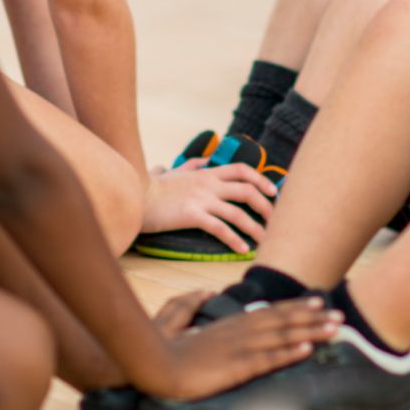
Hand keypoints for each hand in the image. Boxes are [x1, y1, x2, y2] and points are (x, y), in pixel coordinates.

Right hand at [138, 294, 341, 400]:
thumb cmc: (158, 344)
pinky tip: (309, 349)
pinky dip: (290, 353)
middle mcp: (238, 332)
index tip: (317, 301)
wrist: (150, 366)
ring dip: (312, 331)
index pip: (268, 312)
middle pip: (282, 321)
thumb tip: (205, 291)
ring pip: (282, 337)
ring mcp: (238, 349)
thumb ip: (190, 302)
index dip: (294, 307)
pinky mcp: (235, 368)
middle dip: (313, 317)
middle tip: (340, 313)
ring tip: (336, 328)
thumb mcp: (173, 317)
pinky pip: (267, 359)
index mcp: (228, 324)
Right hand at [142, 157, 275, 252]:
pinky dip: (234, 239)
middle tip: (275, 220)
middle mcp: (208, 184)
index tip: (273, 191)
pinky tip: (243, 249)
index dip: (261, 179)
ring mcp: (201, 199)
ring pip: (237, 213)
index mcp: (207, 173)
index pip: (242, 170)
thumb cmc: (155, 187)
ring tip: (265, 241)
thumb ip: (194, 165)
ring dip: (255, 228)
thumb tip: (205, 159)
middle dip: (266, 206)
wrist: (135, 196)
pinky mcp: (192, 215)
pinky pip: (219, 228)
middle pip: (247, 191)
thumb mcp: (177, 171)